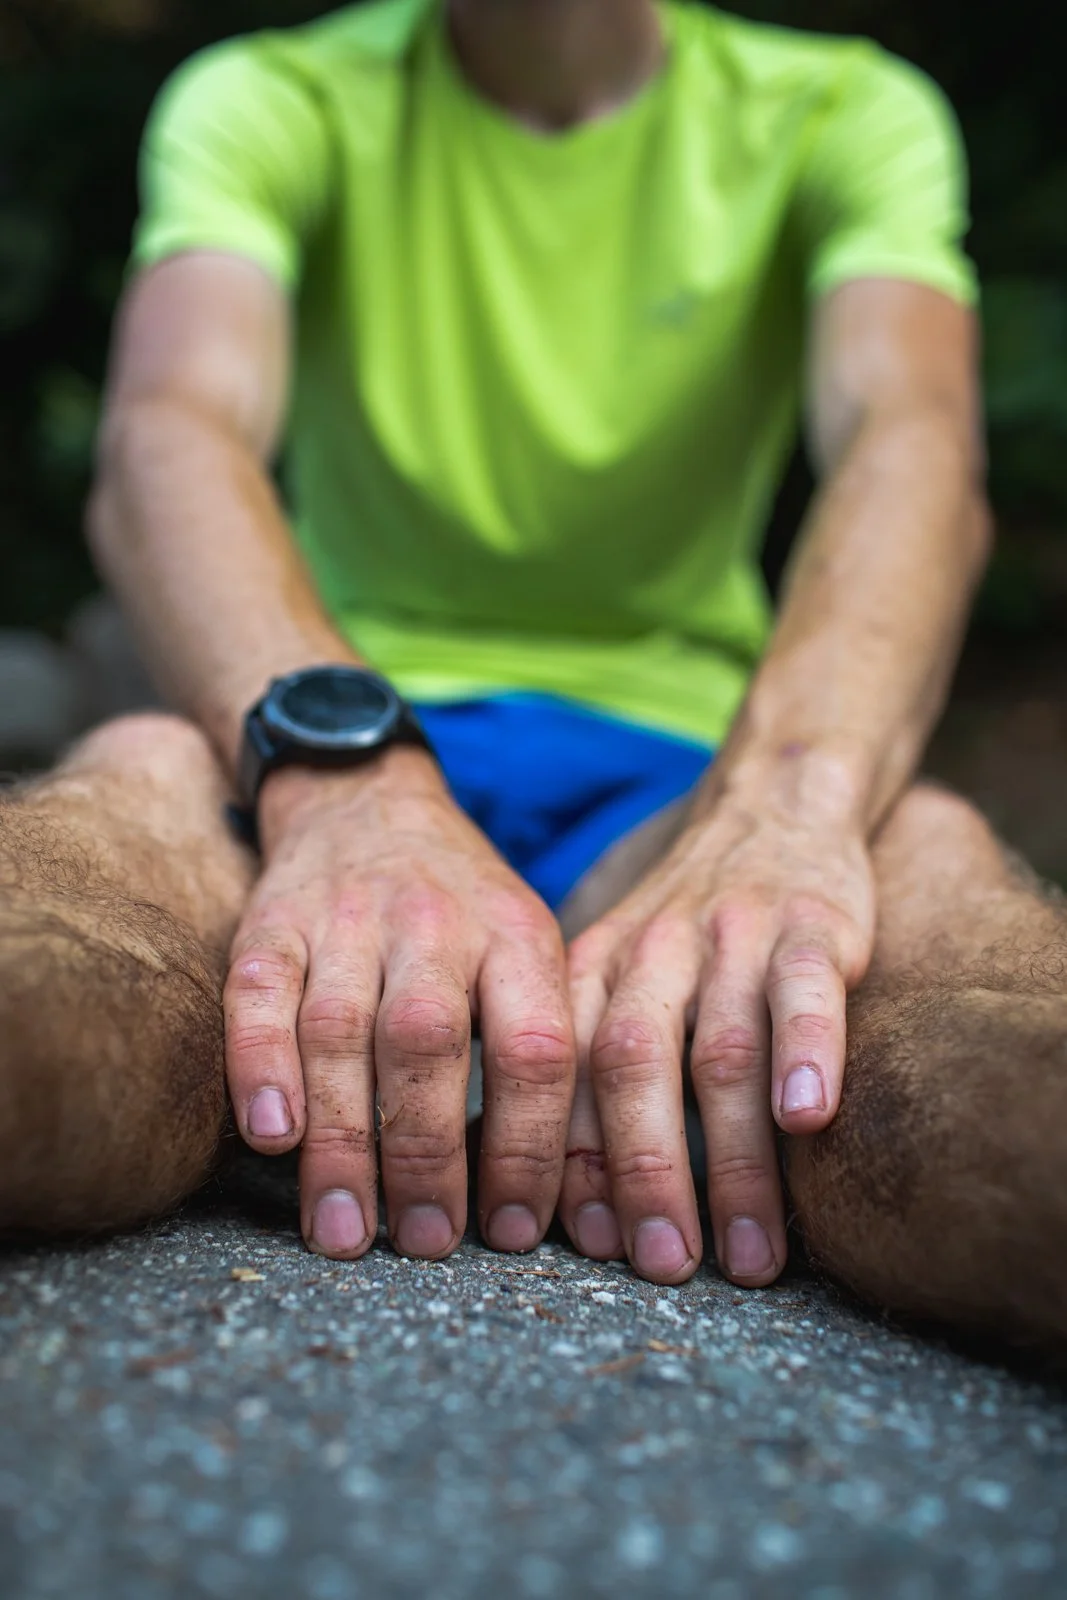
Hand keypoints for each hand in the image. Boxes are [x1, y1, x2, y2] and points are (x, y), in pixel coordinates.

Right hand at [223, 749, 574, 1260]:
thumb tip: (564, 1200)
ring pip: (341, 1029)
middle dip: (428, 1154)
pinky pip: (259, 994)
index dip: (528, 1146)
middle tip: (426, 1243)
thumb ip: (545, 1050)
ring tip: (345, 1231)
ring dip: (342, 1138)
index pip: (535, 1048)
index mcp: (516, 937)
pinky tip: (270, 1135)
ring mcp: (346, 919)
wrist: (367, 803)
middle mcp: (433, 922)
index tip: (513, 1230)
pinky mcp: (270, 922)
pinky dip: (259, 1064)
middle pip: (429, 1041)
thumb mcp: (528, 953)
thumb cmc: (462, 915)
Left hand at [558, 794, 874, 1286]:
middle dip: (645, 1175)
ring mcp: (731, 938)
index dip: (572, 1163)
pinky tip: (810, 1118)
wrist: (769, 809)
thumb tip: (566, 1206)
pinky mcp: (809, 925)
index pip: (567, 1077)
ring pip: (721, 1052)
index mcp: (592, 973)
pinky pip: (802, 990)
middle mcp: (652, 953)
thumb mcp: (619, 978)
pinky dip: (805, 1050)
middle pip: (633, 1069)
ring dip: (735, 1161)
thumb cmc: (690, 931)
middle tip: (664, 1266)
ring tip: (749, 1255)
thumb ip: (591, 1067)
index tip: (589, 1247)